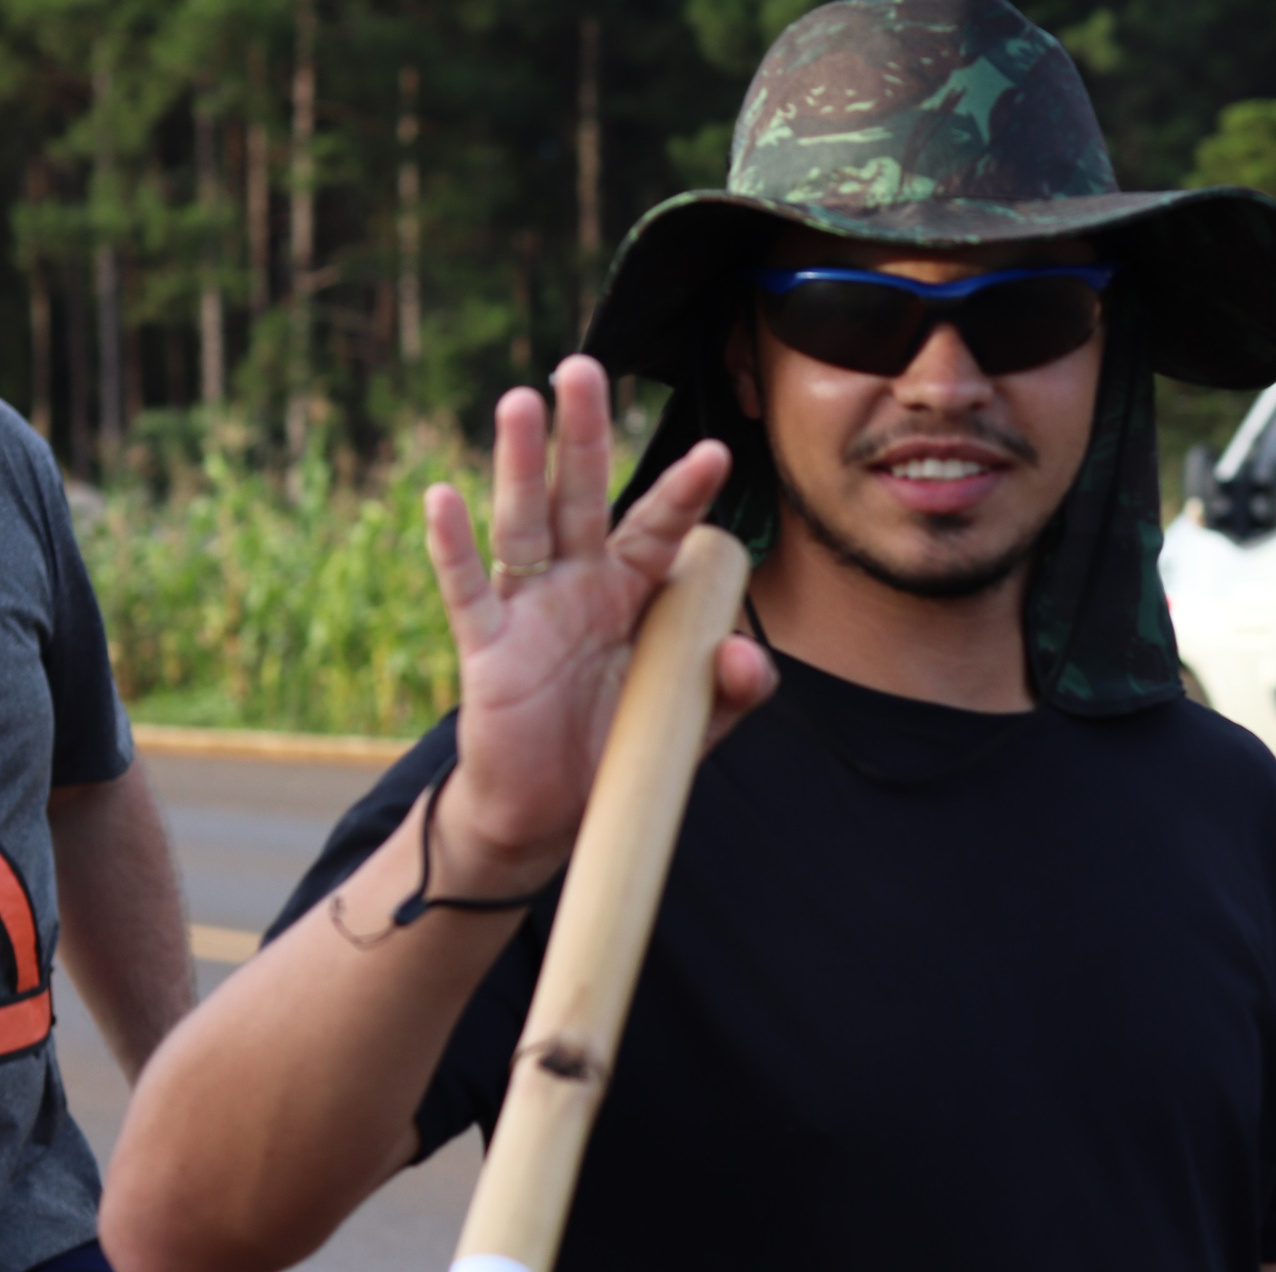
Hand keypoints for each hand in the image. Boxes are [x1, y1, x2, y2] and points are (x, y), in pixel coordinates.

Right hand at [423, 356, 776, 890]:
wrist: (551, 811)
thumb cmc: (616, 748)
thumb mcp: (692, 720)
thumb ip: (732, 687)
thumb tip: (744, 653)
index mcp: (632, 591)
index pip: (661, 529)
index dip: (684, 493)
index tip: (715, 454)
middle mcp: (578, 584)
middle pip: (581, 496)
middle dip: (584, 434)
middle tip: (586, 366)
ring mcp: (529, 608)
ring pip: (523, 522)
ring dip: (520, 464)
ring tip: (520, 401)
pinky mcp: (487, 648)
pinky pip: (468, 589)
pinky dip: (452, 546)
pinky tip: (441, 497)